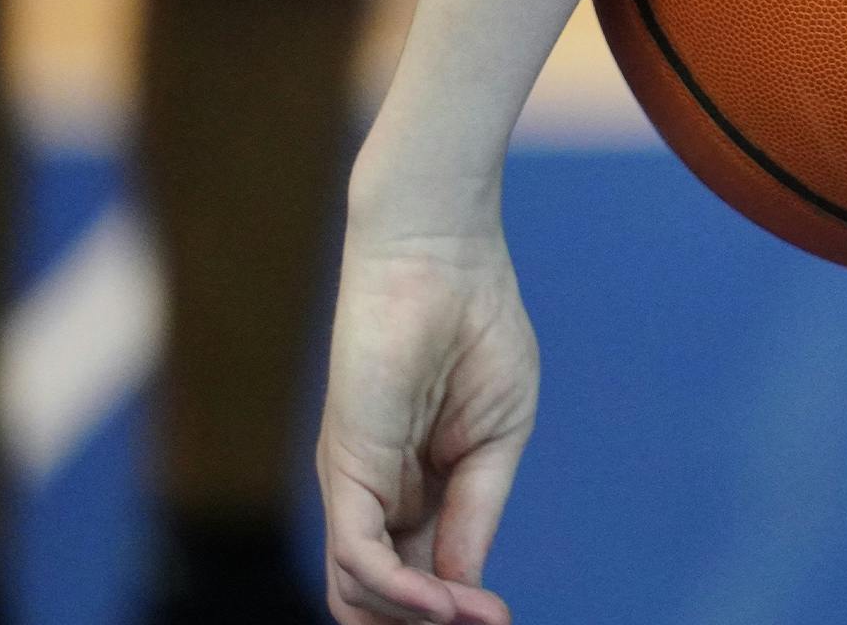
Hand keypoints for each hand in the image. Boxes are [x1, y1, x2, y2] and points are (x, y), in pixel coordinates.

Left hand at [317, 217, 538, 624]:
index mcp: (415, 487)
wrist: (446, 258)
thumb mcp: (497, 439)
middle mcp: (376, 495)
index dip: (457, 610)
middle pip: (378, 599)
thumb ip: (473, 514)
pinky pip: (359, 556)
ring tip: (476, 617)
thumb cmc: (477, 328)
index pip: (416, 578)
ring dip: (420, 619)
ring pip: (359, 594)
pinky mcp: (345, 468)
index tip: (501, 622)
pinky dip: (400, 593)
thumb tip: (462, 594)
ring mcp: (355, 484)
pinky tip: (447, 602)